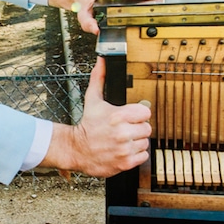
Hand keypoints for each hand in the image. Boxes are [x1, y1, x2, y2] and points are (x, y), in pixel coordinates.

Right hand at [40, 58, 152, 177]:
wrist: (76, 149)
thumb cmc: (86, 125)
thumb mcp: (92, 100)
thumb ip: (99, 79)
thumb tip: (101, 61)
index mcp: (118, 116)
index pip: (146, 112)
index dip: (139, 114)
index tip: (131, 117)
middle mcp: (123, 133)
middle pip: (147, 128)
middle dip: (137, 128)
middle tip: (126, 129)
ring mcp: (124, 149)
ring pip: (145, 142)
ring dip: (136, 142)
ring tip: (124, 140)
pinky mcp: (125, 162)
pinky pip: (142, 156)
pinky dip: (136, 155)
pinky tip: (124, 150)